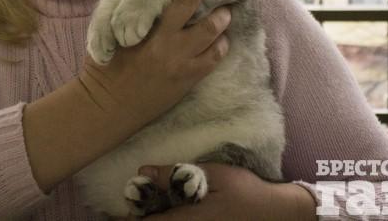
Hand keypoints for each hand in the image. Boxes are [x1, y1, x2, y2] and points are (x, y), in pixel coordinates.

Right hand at [79, 0, 233, 127]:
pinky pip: (215, 56)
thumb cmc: (107, 65)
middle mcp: (163, 37)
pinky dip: (220, 44)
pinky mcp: (189, 77)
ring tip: (223, 12)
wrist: (109, 105)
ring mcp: (179, 58)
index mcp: (140, 21)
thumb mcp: (112, 29)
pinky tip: (219, 40)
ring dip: (221, 17)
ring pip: (212, 29)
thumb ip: (131, 8)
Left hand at [126, 164, 316, 220]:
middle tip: (127, 207)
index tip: (112, 212)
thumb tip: (143, 171)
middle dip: (138, 218)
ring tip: (141, 208)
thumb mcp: (211, 175)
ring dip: (152, 218)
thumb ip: (175, 174)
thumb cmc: (245, 192)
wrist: (275, 214)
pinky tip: (165, 209)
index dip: (127, 219)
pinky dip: (166, 218)